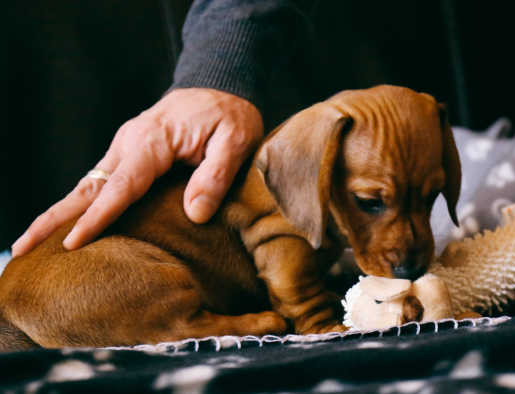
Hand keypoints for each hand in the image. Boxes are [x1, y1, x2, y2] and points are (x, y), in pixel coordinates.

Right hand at [12, 88, 262, 256]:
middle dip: (54, 218)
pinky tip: (69, 225)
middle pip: (88, 186)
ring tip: (30, 246)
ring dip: (60, 214)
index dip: (98, 217)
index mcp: (153, 140)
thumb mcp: (236, 141)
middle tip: (21, 249)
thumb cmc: (230, 114)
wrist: (221, 85)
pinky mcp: (131, 153)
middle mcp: (130, 143)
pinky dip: (81, 204)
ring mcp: (126, 147)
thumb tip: (194, 214)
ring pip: (88, 185)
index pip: (121, 185)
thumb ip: (216, 176)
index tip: (73, 243)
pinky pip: (101, 182)